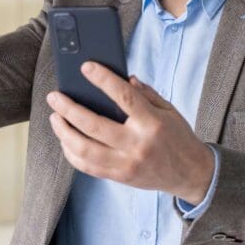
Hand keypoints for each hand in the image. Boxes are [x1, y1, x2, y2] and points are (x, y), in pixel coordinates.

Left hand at [46, 62, 215, 204]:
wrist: (190, 174)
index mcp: (152, 123)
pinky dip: (71, 153)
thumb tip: (124, 78)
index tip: (85, 67)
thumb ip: (147, 94)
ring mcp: (126, 163)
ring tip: (55, 117)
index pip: (124, 97)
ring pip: (84, 149)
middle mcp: (137, 144)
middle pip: (94, 125)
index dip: (103, 80)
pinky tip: (65, 139)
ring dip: (64, 132)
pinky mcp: (119, 177)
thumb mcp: (169, 110)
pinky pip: (87, 167)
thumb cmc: (179, 138)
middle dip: (69, 109)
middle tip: (55, 97)